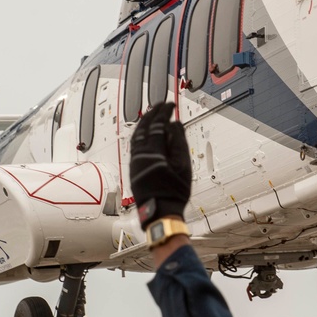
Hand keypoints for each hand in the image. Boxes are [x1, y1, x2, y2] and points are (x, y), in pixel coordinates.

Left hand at [129, 103, 191, 227]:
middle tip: (160, 105)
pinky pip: (134, 144)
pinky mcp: (133, 168)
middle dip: (151, 113)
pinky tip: (145, 133)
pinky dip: (140, 134)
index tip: (170, 105)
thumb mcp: (183, 166)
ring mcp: (134, 161)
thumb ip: (179, 143)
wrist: (160, 211)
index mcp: (153, 153)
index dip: (163, 113)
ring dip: (143, 122)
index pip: (157, 125)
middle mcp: (140, 155)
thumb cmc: (174, 192)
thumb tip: (175, 124)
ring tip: (152, 115)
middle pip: (142, 127)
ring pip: (136, 135)